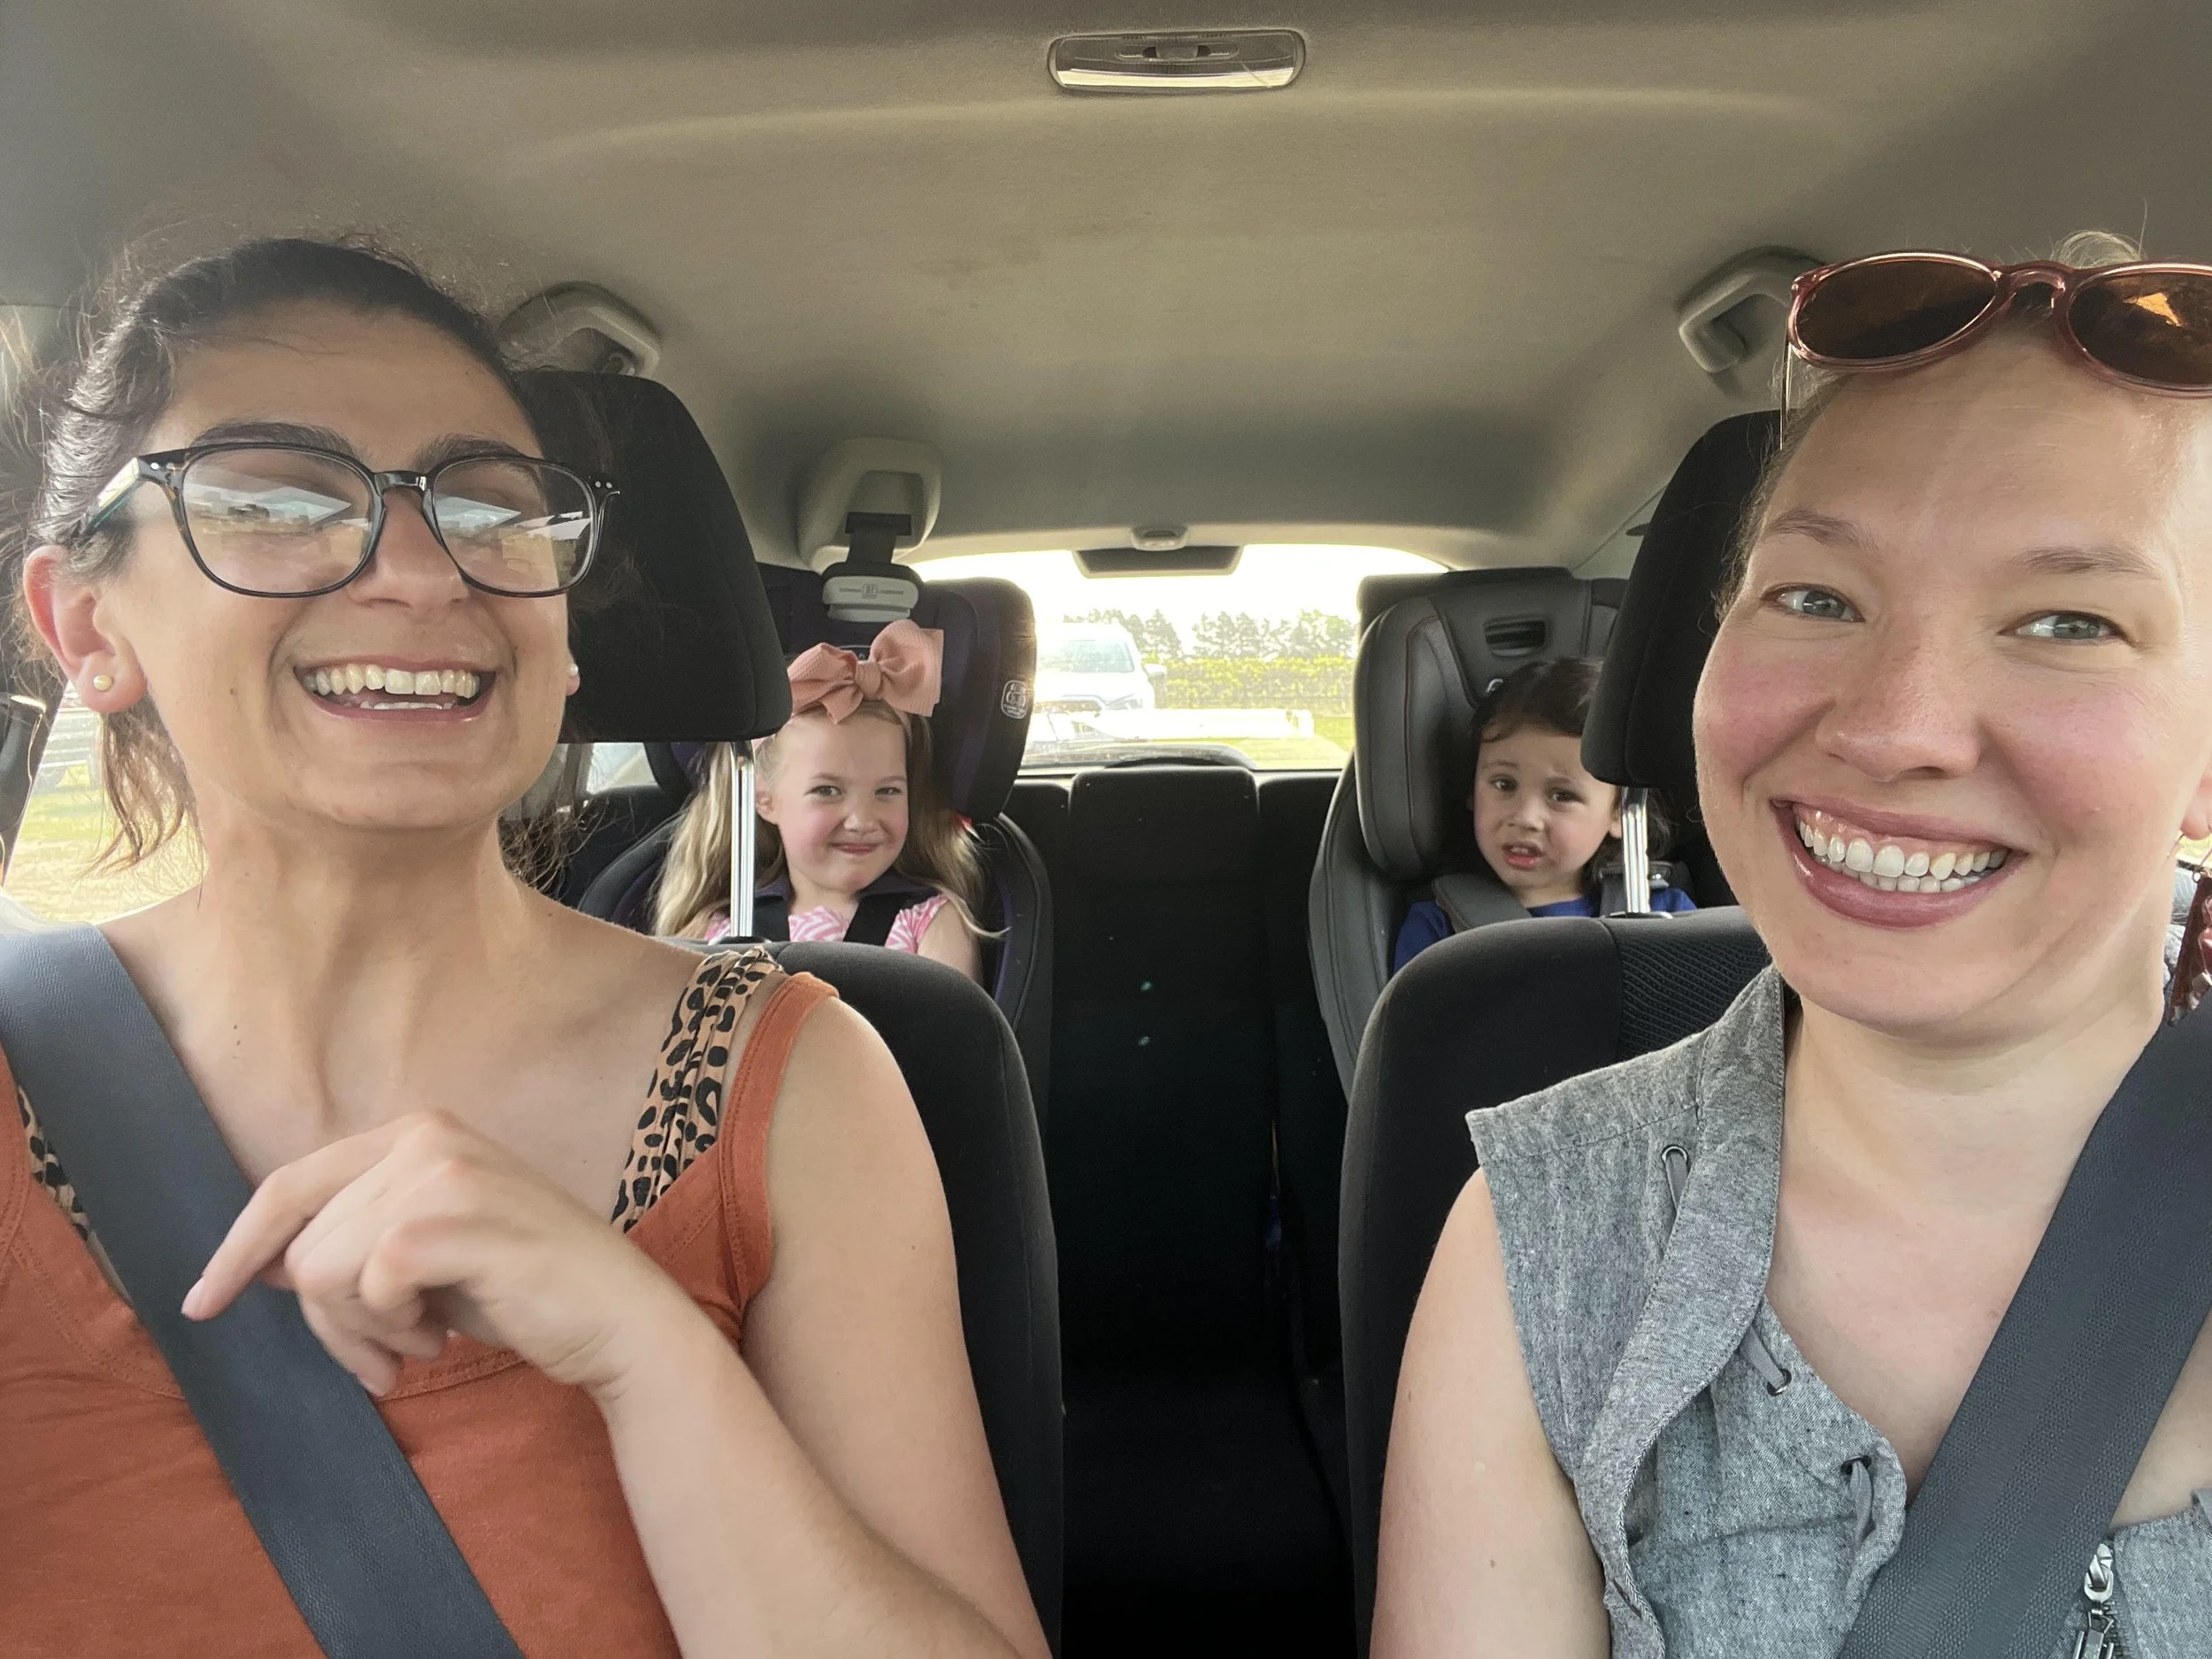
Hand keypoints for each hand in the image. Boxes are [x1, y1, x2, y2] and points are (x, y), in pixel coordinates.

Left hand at [182, 1110, 702, 1398]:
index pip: (289, 1185)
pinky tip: (436, 1340)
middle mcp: (426, 1137)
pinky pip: (365, 1286)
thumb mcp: (424, 1258)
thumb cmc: (521, 1289)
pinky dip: (389, 1330)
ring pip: (323, 1271)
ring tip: (418, 1343)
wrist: (617, 1319)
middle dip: (329, 1319)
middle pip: (303, 1243)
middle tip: (389, 1351)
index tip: (201, 1304)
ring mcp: (444, 1172)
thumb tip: (268, 1264)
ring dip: (360, 1331)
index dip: (238, 1248)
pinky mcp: (458, 1218)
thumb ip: (352, 1242)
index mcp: (416, 1134)